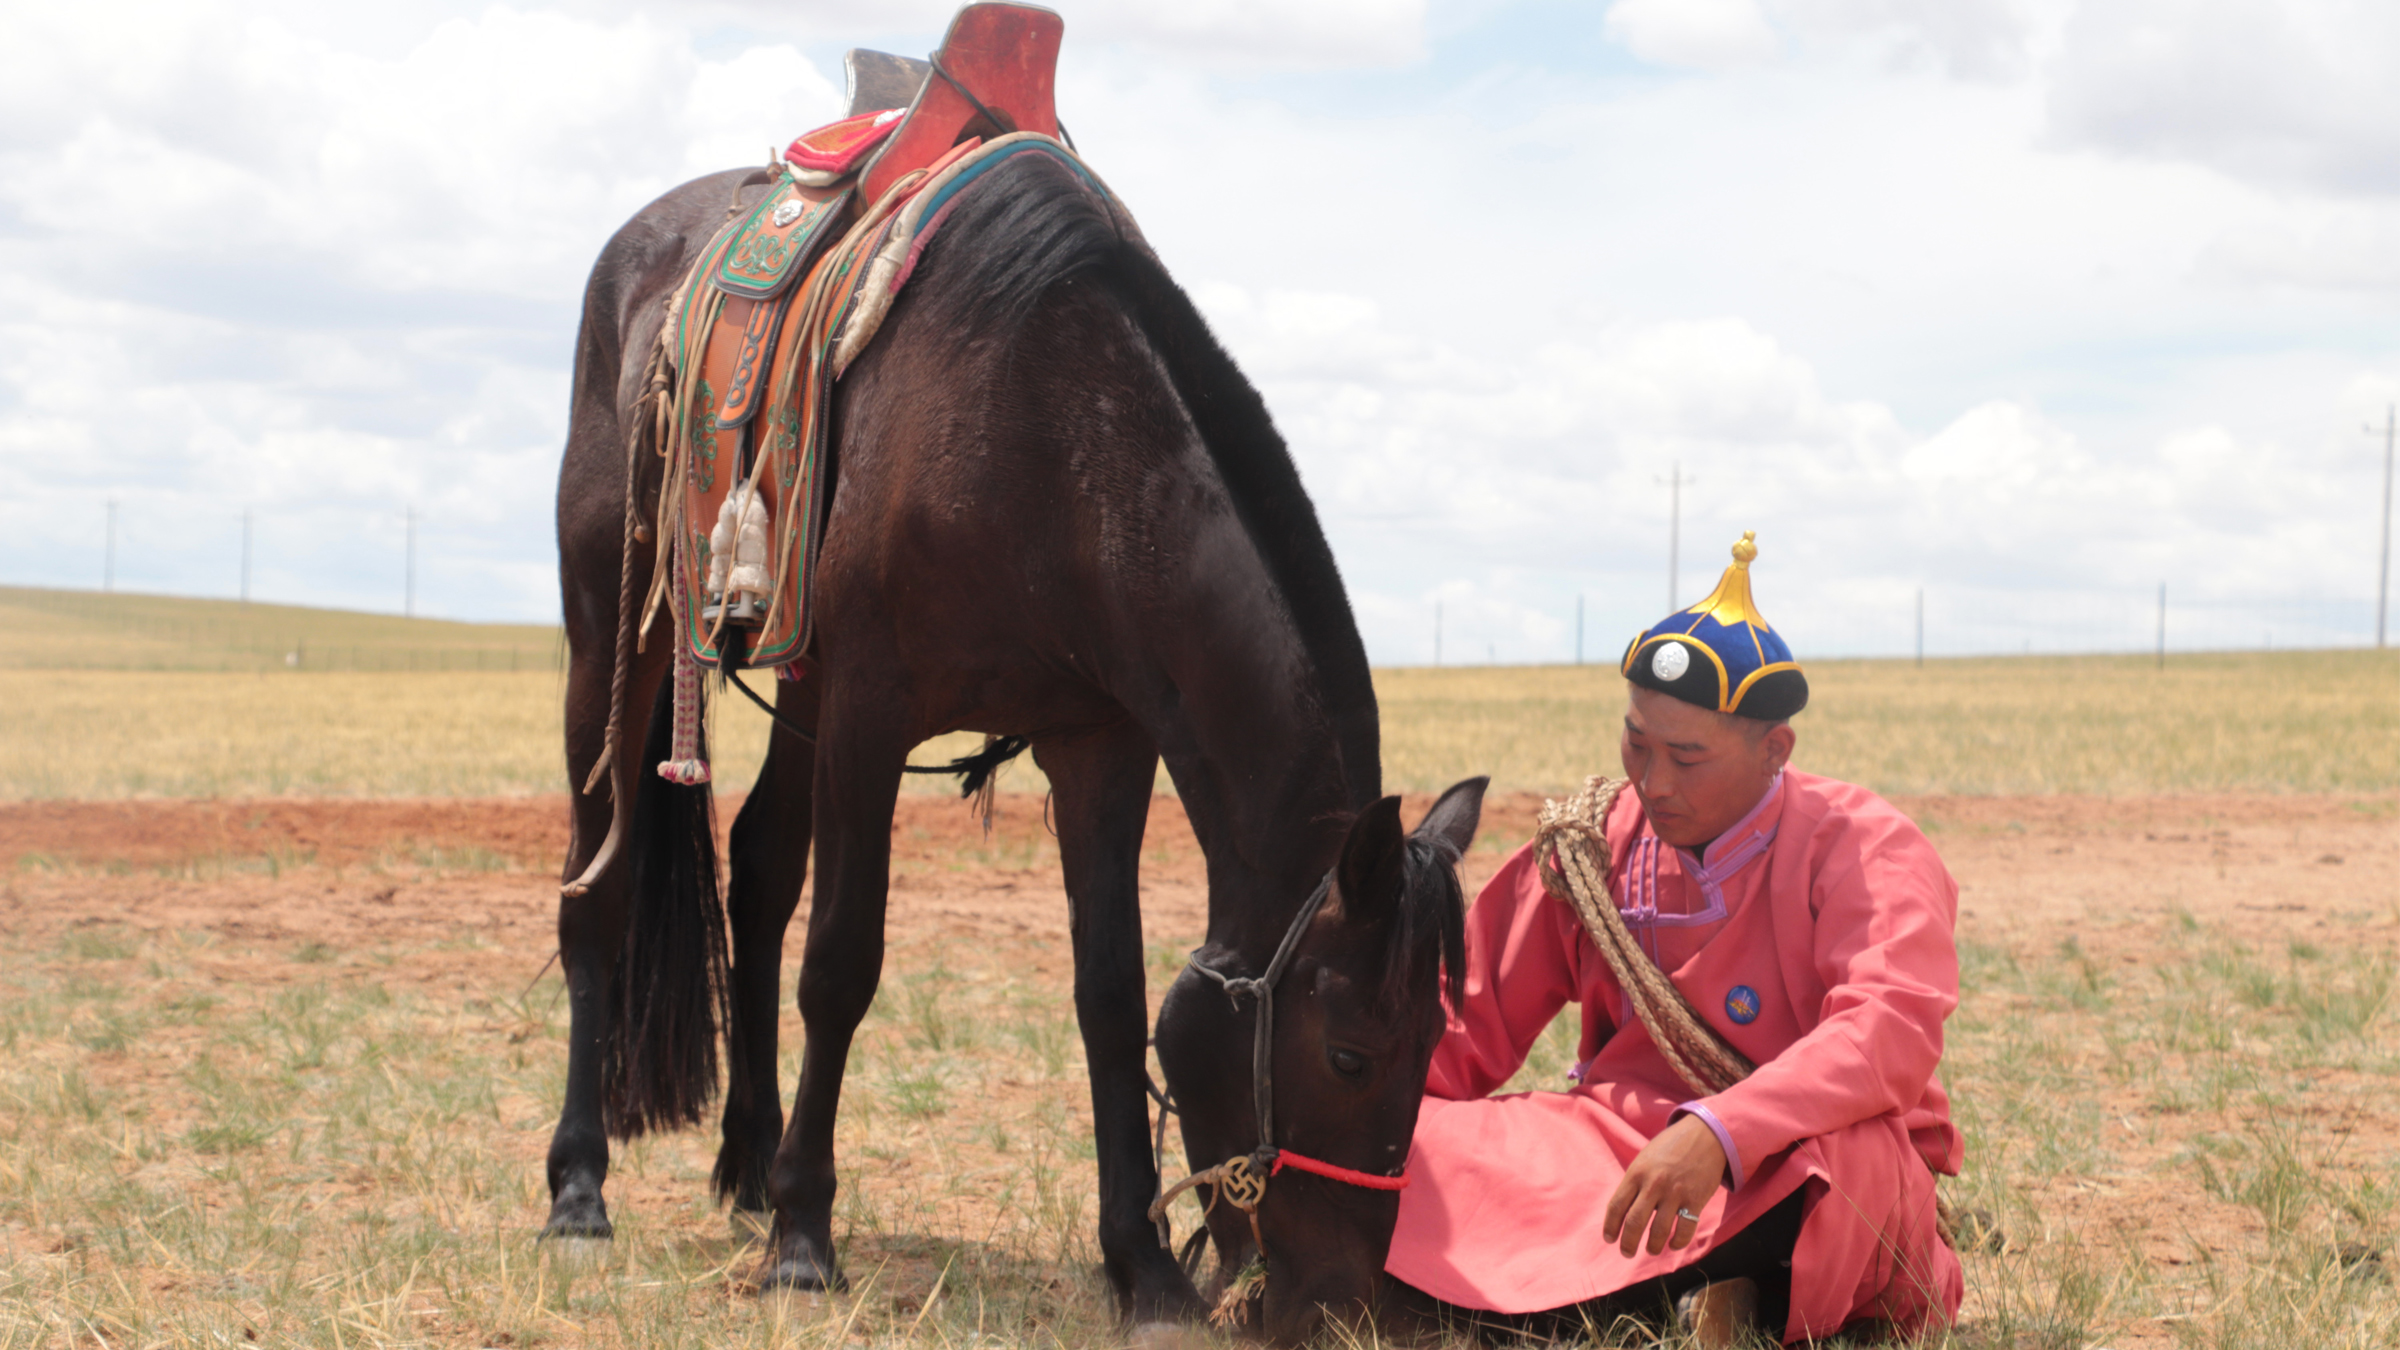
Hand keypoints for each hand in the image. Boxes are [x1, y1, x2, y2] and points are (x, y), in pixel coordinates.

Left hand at [1601, 1114, 1726, 1257]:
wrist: (1705, 1135)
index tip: (1609, 1239)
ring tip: (1651, 1250)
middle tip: (1626, 1252)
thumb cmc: (1671, 1147)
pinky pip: (1685, 1229)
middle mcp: (1653, 1184)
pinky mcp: (1695, 1200)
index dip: (1610, 1227)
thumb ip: (1635, 1182)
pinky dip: (1678, 1242)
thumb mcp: (1645, 1158)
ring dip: (1653, 1246)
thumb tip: (1625, 1210)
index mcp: (1636, 1173)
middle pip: (1634, 1223)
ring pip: (1659, 1231)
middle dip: (1628, 1243)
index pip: (1616, 1206)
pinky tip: (1673, 1244)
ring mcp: (1675, 1193)